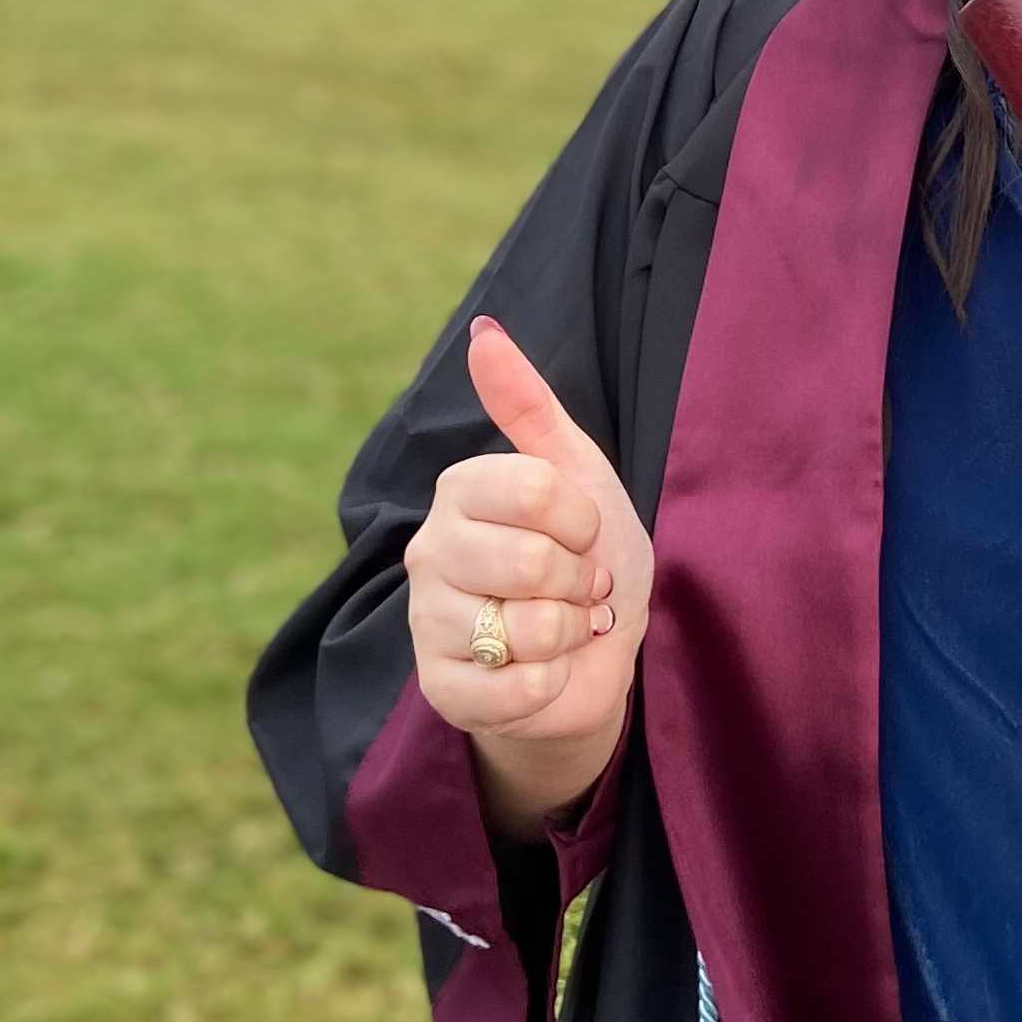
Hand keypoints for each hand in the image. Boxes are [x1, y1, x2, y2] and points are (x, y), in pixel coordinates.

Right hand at [402, 316, 652, 832]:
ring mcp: (428, 624)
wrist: (593, 655)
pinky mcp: (441, 690)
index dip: (582, 519)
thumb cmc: (585, 557)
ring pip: (528, 627)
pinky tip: (544, 673)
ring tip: (560, 628)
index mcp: (460, 490)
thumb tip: (482, 330)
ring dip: (570, 633)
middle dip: (579, 581)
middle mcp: (430, 551)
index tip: (582, 533)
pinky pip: (518, 688)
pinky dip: (554, 683)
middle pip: (532, 559)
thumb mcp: (577, 471)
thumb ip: (529, 404)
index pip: (536, 489)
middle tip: (574, 588)